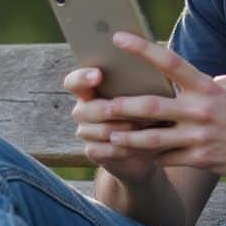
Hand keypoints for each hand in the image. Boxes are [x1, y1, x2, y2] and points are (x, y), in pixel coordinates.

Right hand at [62, 65, 163, 184]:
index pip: (74, 81)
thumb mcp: (144, 93)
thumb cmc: (146, 108)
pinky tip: (145, 144)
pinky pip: (108, 149)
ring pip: (103, 130)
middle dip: (119, 110)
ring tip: (152, 126)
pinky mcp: (93, 151)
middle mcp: (83, 109)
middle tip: (146, 110)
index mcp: (90, 89)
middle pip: (90, 109)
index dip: (82, 78)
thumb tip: (149, 74)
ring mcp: (85, 132)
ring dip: (129, 129)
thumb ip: (138, 82)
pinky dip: (129, 147)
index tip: (98, 75)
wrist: (147, 144)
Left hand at [96, 32, 225, 179]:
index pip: (169, 62)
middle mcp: (200, 110)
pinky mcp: (200, 159)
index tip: (118, 38)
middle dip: (120, 106)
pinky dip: (150, 156)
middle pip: (150, 106)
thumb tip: (197, 75)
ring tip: (107, 135)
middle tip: (98, 106)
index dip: (142, 49)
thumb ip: (210, 82)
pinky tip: (135, 155)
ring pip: (151, 138)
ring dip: (126, 138)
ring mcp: (199, 137)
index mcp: (206, 87)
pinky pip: (167, 158)